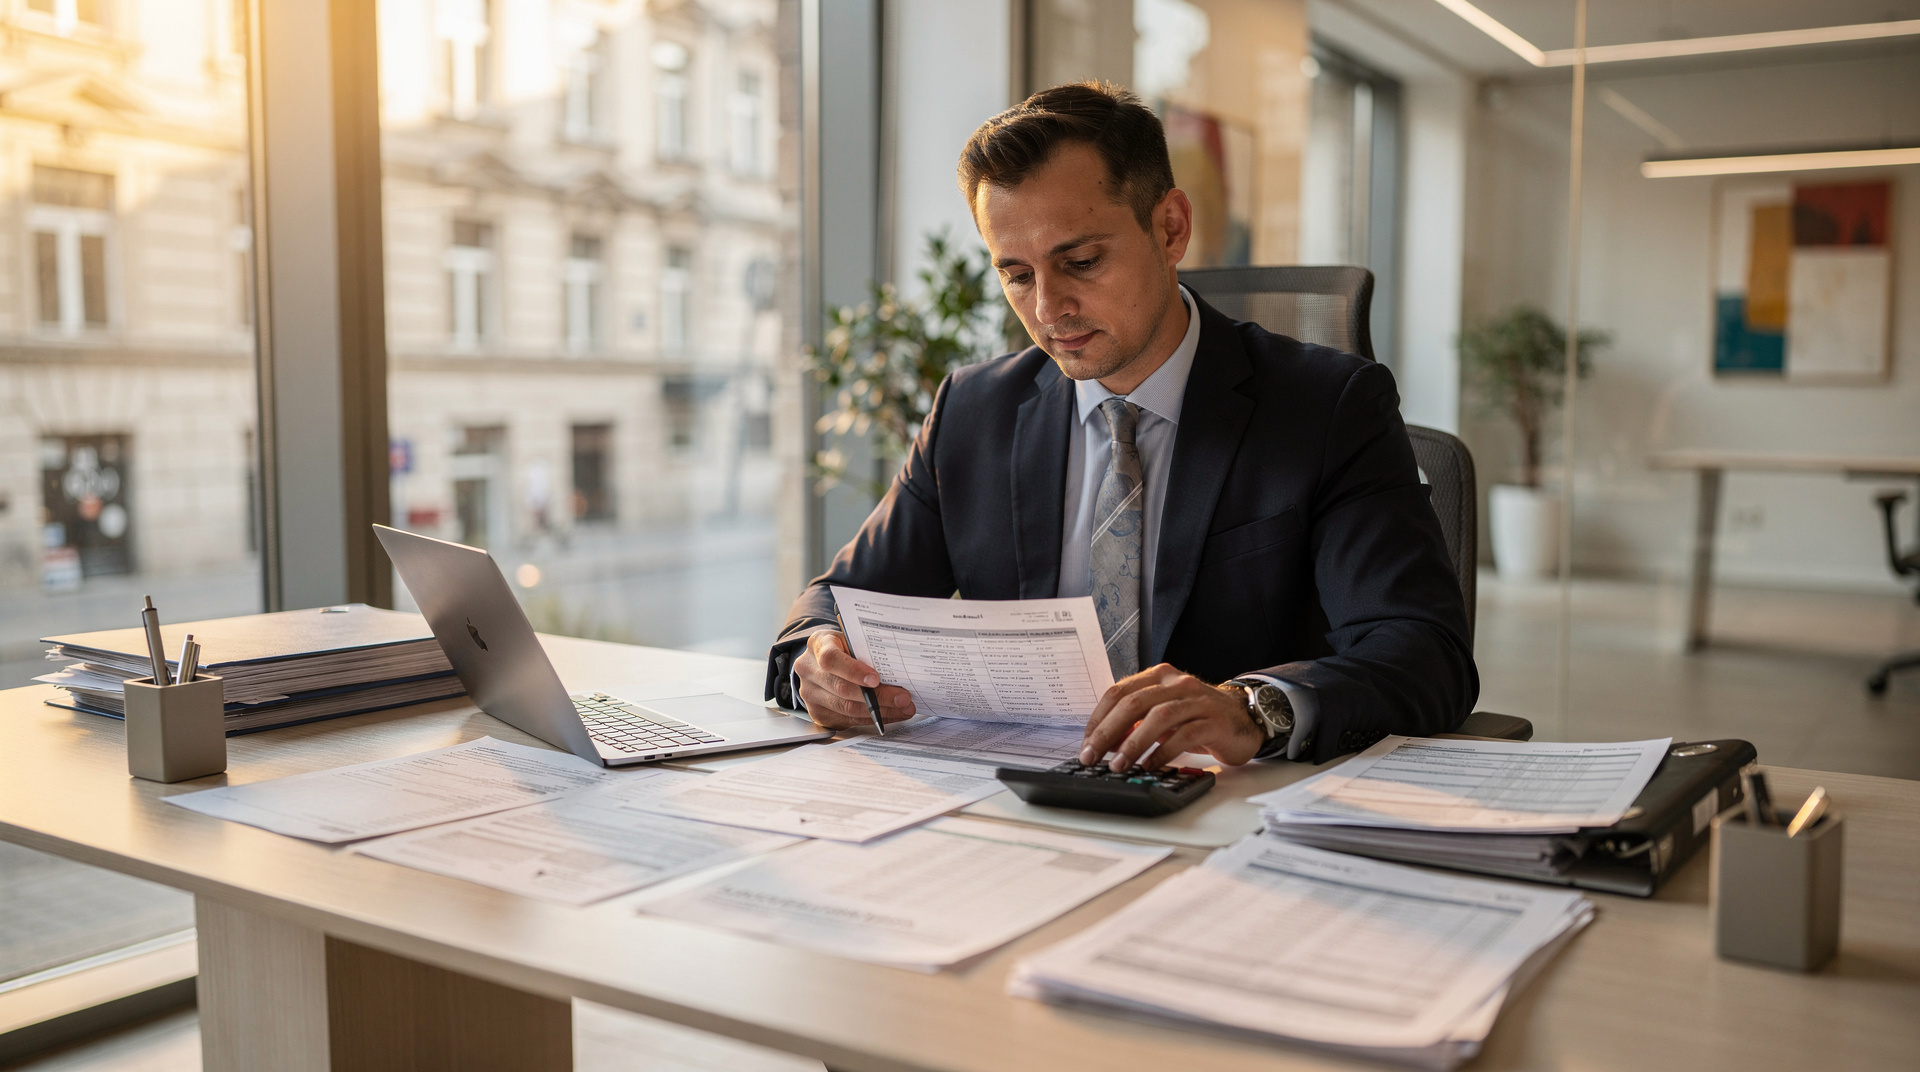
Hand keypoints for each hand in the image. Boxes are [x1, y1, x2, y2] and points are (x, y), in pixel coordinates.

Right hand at [792, 631, 915, 729]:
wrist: (821, 660)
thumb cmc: (843, 647)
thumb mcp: (851, 640)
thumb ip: (867, 651)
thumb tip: (899, 670)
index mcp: (818, 645)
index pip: (831, 659)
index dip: (854, 671)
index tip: (876, 679)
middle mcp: (809, 670)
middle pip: (842, 689)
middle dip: (878, 696)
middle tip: (903, 698)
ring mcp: (810, 694)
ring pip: (847, 708)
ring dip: (880, 711)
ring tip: (903, 708)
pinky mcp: (818, 713)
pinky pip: (848, 720)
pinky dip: (873, 719)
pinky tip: (890, 714)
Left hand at [1080, 664, 1264, 770]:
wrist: (1243, 718)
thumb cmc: (1197, 717)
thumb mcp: (1163, 714)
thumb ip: (1135, 722)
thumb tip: (1103, 742)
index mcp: (1159, 676)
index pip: (1119, 692)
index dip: (1099, 718)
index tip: (1086, 743)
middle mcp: (1177, 683)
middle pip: (1134, 703)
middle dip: (1108, 732)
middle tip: (1093, 756)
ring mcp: (1197, 700)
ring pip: (1159, 717)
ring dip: (1134, 743)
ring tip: (1119, 765)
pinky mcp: (1214, 721)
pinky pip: (1184, 735)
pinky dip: (1163, 751)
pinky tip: (1150, 766)